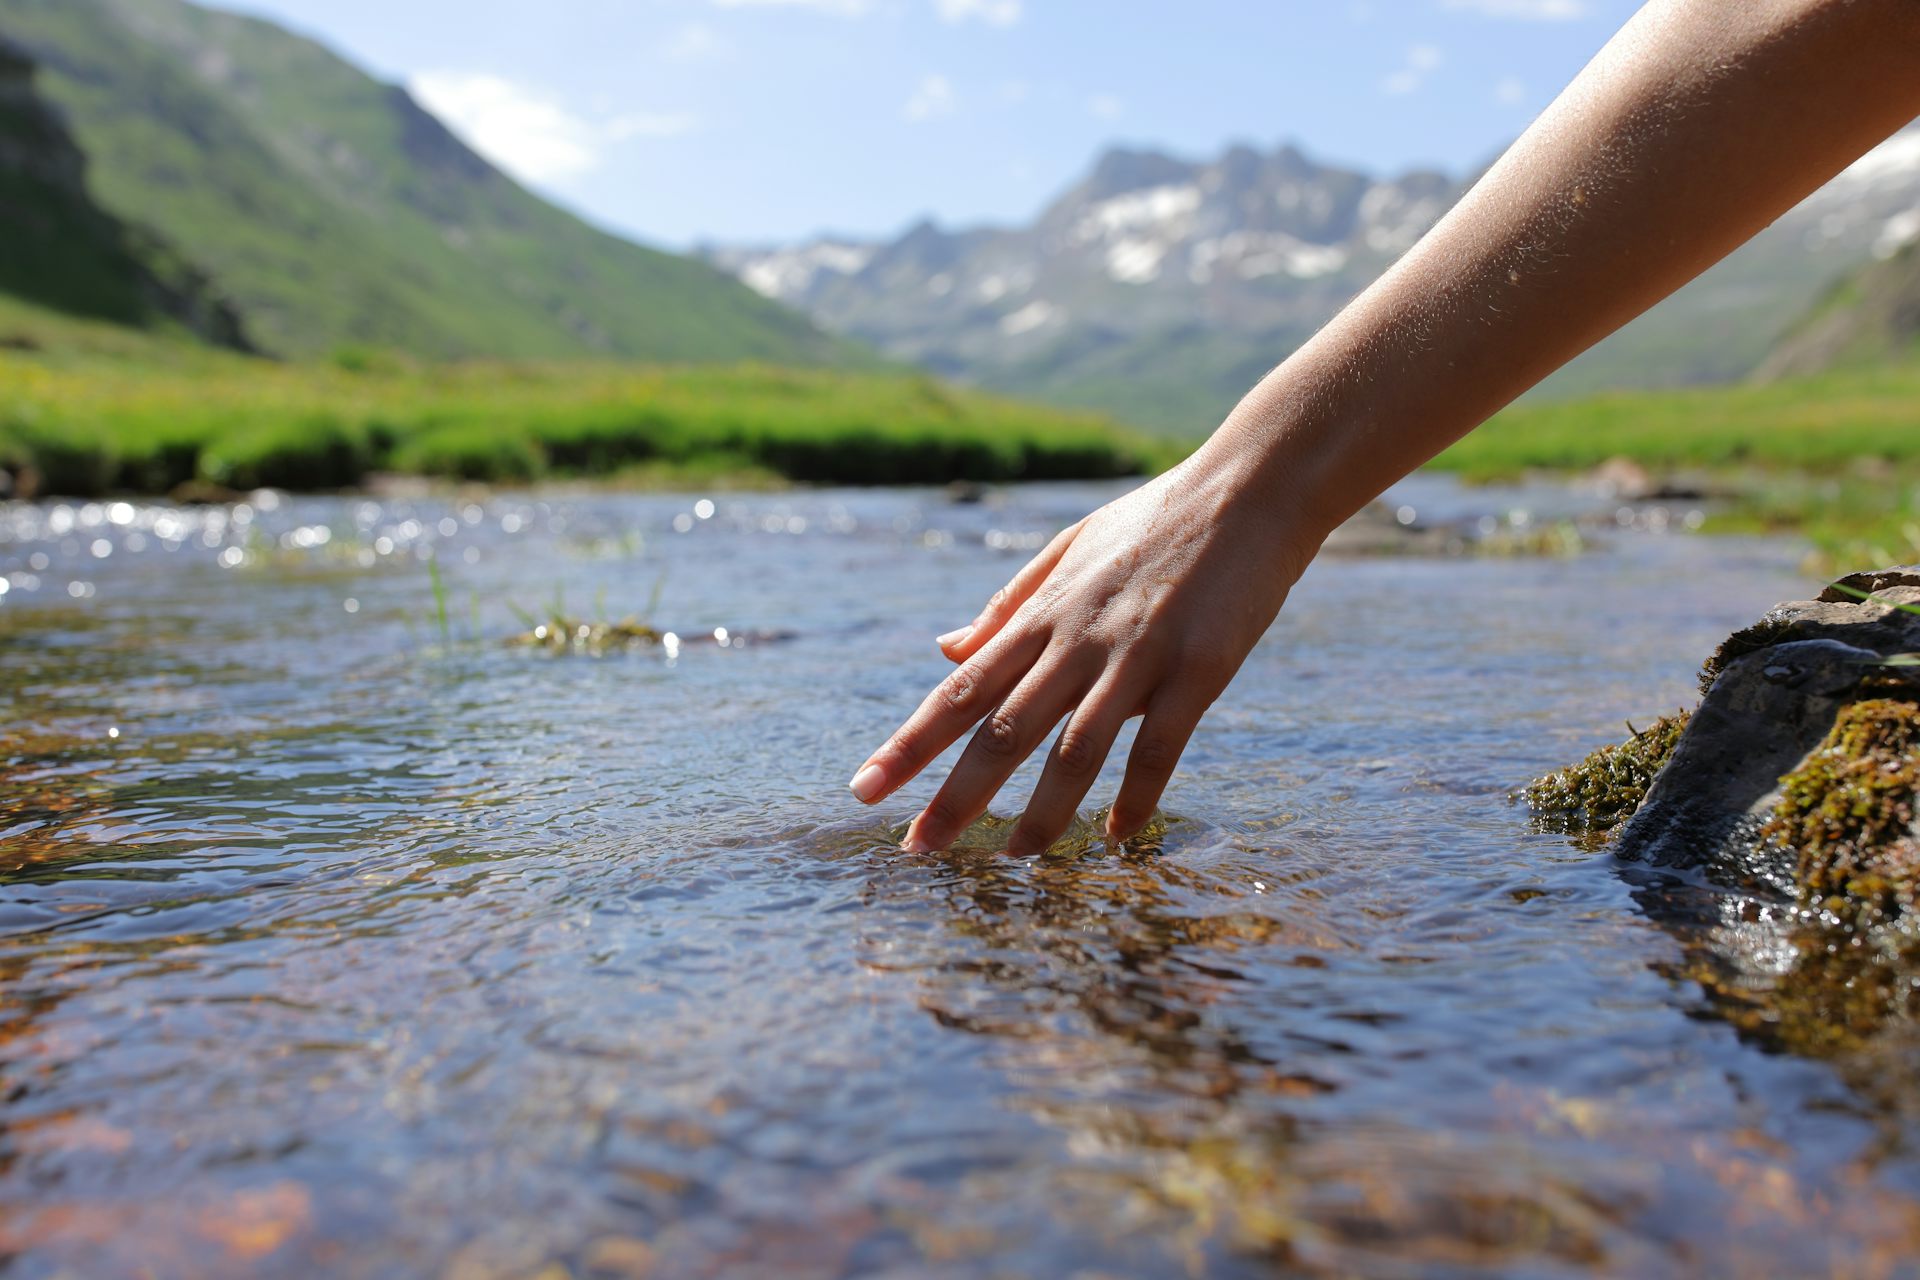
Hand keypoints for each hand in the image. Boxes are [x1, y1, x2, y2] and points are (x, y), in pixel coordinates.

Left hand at [847, 443, 1315, 856]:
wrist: (1250, 489)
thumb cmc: (1155, 521)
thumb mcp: (1067, 549)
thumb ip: (1008, 606)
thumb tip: (944, 648)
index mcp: (1042, 615)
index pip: (960, 692)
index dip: (909, 744)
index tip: (865, 789)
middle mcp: (1077, 640)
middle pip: (1003, 731)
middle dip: (954, 796)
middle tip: (913, 850)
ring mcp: (1137, 656)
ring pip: (1075, 750)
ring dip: (1040, 812)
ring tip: (1012, 862)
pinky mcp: (1198, 671)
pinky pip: (1160, 748)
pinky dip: (1135, 797)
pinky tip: (1116, 837)